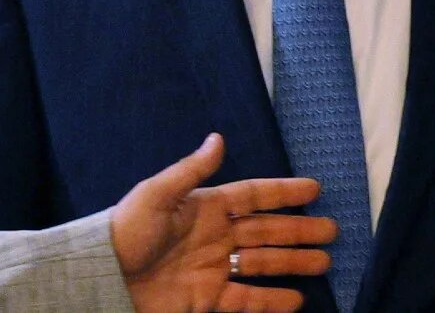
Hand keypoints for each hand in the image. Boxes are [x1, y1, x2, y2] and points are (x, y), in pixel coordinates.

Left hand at [112, 133, 335, 312]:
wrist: (103, 277)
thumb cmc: (126, 231)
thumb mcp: (157, 194)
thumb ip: (191, 170)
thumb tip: (218, 138)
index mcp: (207, 207)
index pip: (254, 196)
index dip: (283, 192)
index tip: (315, 189)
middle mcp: (217, 236)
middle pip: (268, 231)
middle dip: (300, 231)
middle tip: (332, 231)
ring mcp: (215, 268)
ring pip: (264, 263)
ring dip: (294, 263)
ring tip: (324, 263)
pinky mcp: (207, 300)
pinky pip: (247, 300)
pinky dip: (271, 301)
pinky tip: (296, 301)